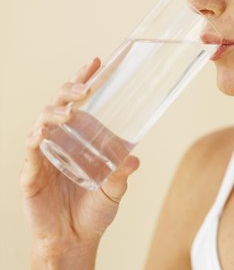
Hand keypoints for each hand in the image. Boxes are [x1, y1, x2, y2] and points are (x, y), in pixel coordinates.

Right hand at [20, 58, 139, 259]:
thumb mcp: (113, 189)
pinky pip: (30, 150)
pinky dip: (35, 139)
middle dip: (70, 89)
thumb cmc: (93, 210)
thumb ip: (121, 174)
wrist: (75, 239)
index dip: (83, 81)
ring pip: (42, 121)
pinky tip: (42, 133)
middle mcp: (60, 140)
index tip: (95, 62)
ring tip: (70, 112)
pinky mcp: (32, 172)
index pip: (78, 102)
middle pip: (59, 104)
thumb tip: (134, 159)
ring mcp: (44, 154)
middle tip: (87, 86)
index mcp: (78, 138)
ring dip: (55, 112)